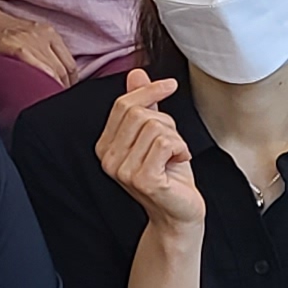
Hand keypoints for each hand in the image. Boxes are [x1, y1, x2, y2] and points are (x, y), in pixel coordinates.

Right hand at [96, 71, 204, 229]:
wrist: (179, 212)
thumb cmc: (170, 176)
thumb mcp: (156, 134)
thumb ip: (144, 105)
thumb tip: (137, 74)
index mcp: (106, 146)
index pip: (123, 105)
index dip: (149, 90)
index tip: (170, 85)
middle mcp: (109, 159)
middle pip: (139, 113)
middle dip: (166, 121)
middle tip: (173, 142)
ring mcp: (123, 170)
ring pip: (155, 127)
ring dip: (176, 137)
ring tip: (176, 154)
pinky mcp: (143, 179)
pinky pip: (165, 143)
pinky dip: (180, 147)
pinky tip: (179, 160)